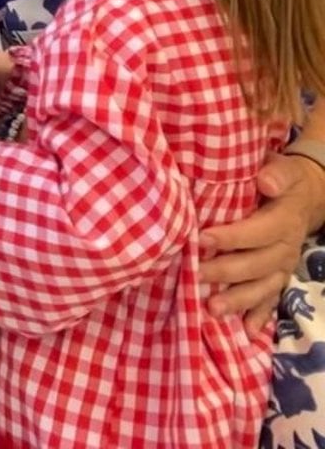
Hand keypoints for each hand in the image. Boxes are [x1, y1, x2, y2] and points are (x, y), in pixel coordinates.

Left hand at [199, 151, 324, 330]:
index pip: (258, 231)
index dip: (232, 237)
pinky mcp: (280, 277)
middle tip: (196, 276)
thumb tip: (265, 181)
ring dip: (239, 300)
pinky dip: (260, 316)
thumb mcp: (282, 168)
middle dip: (226, 272)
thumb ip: (276, 174)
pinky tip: (247, 332)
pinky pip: (272, 300)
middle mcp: (286, 248)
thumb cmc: (280, 179)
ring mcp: (284, 266)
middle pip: (257, 264)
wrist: (305, 195)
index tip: (202, 238)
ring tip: (212, 309)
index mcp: (284, 220)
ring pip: (263, 287)